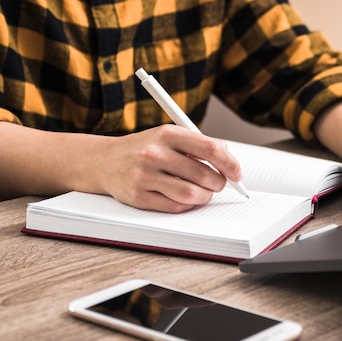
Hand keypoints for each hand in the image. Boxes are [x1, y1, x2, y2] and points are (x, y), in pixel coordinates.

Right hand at [101, 125, 242, 212]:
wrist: (104, 161)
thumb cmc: (144, 148)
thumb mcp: (169, 136)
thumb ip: (199, 144)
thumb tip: (229, 159)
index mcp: (168, 134)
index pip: (211, 149)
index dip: (230, 164)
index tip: (237, 173)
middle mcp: (155, 153)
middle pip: (204, 175)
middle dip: (218, 183)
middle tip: (218, 184)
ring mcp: (145, 176)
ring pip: (191, 194)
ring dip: (204, 196)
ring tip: (203, 192)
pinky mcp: (139, 196)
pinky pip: (175, 207)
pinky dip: (186, 205)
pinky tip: (184, 197)